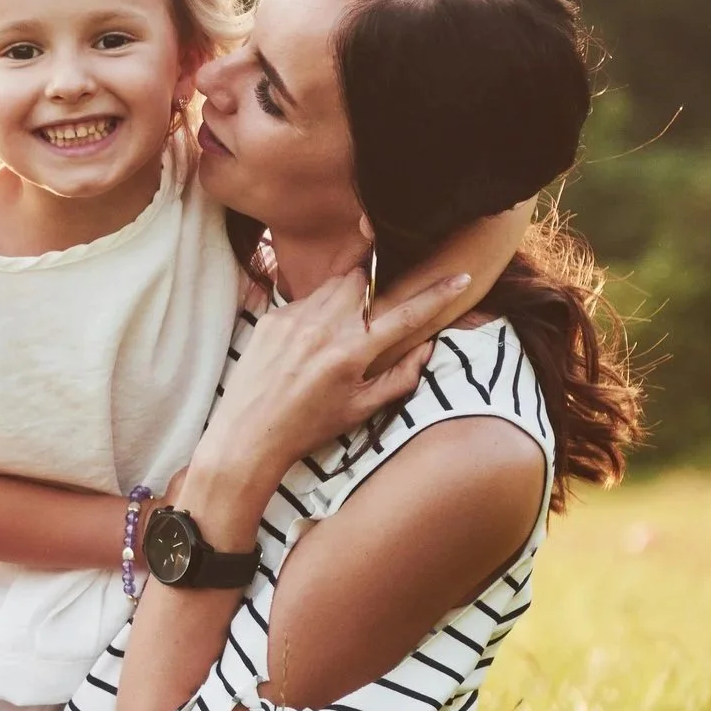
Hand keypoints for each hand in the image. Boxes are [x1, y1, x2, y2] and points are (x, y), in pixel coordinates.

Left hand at [196, 252, 471, 494]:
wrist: (250, 433)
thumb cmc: (310, 426)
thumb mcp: (362, 409)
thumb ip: (400, 378)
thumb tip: (427, 348)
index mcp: (352, 352)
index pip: (406, 315)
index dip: (437, 295)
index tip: (461, 277)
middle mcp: (324, 327)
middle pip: (363, 281)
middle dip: (374, 289)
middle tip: (371, 313)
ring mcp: (294, 318)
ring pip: (333, 285)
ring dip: (345, 297)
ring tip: (336, 332)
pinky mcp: (271, 317)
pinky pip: (304, 299)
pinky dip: (315, 311)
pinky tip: (307, 342)